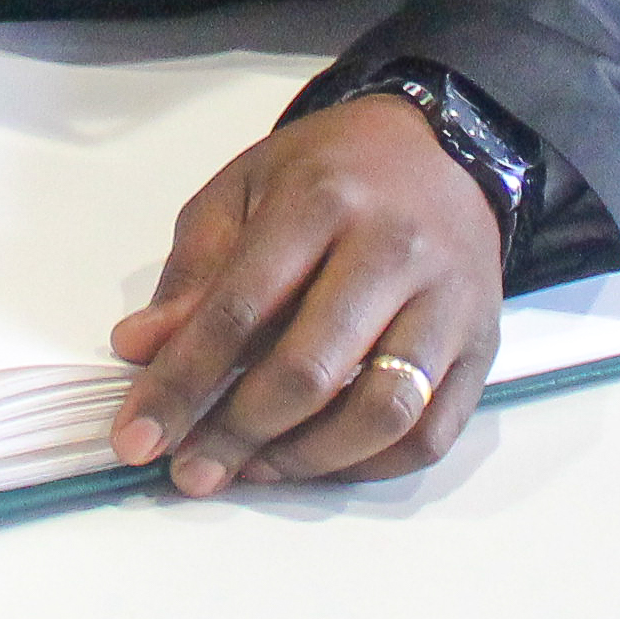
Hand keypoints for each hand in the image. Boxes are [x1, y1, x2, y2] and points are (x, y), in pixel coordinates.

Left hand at [104, 97, 497, 495]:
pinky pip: (431, 433)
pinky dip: (370, 466)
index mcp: (322, 200)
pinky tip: (318, 463)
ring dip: (306, 460)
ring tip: (250, 470)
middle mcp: (395, 250)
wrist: (440, 148)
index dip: (181, 383)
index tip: (136, 437)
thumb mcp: (244, 192)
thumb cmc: (329, 174)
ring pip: (382, 412)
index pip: (240, 309)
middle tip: (190, 470)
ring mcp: (449, 302)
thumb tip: (139, 349)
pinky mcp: (483, 345)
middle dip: (237, 434)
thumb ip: (194, 272)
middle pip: (312, 369)